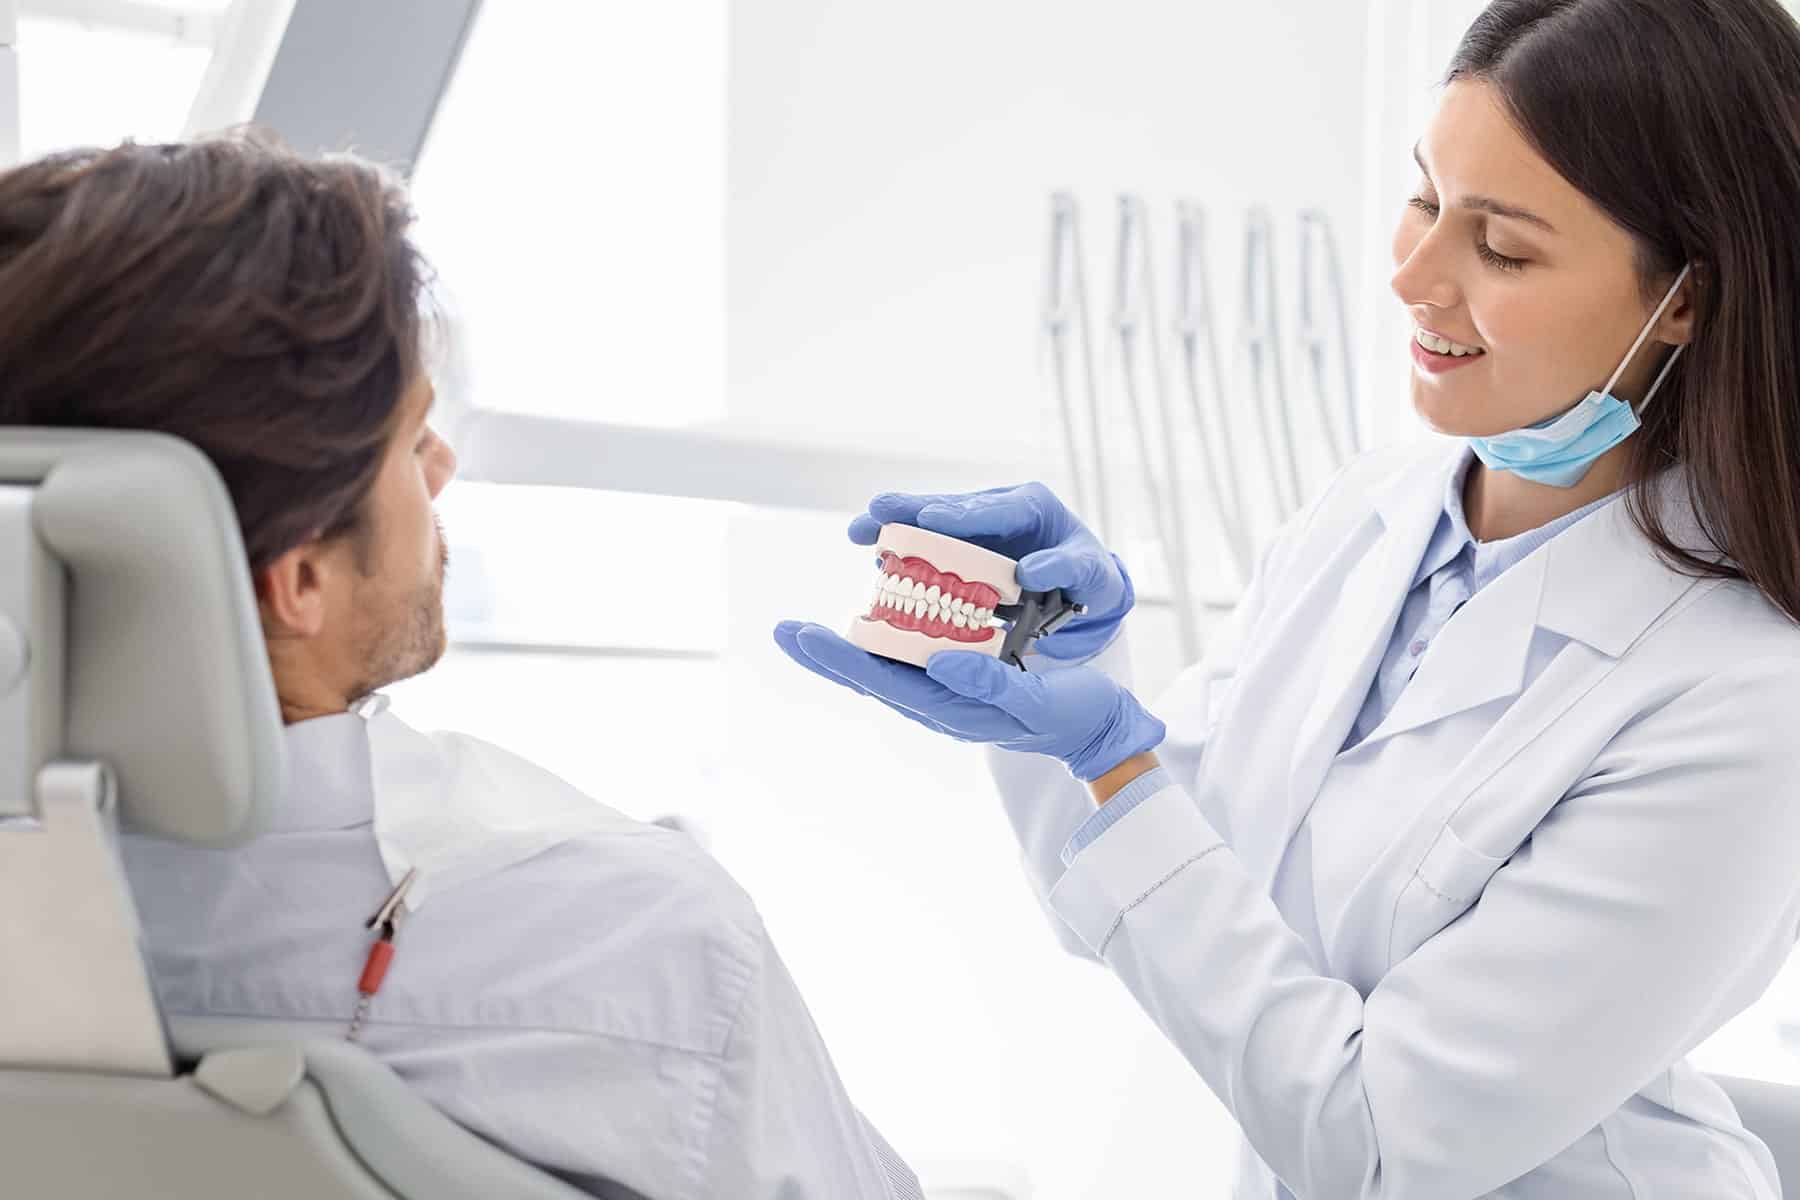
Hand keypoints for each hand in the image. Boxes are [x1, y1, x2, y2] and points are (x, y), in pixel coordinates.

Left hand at [771, 621, 1164, 780]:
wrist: (1097, 730)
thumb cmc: (1074, 714)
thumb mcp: (1040, 699)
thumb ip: (992, 685)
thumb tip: (939, 662)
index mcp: (954, 711)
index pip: (886, 682)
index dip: (842, 658)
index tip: (804, 635)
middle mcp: (940, 704)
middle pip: (871, 676)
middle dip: (826, 654)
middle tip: (782, 629)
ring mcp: (946, 694)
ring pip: (884, 669)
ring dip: (845, 649)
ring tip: (805, 629)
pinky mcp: (958, 681)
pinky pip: (909, 660)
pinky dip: (882, 639)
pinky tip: (866, 619)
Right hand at [847, 482, 1132, 660]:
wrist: (1083, 588)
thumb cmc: (1090, 577)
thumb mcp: (1089, 572)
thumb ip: (1065, 567)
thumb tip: (1030, 572)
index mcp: (1031, 506)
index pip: (995, 508)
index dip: (962, 513)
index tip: (933, 519)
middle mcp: (997, 509)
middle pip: (950, 507)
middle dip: (912, 509)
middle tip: (877, 511)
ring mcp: (975, 527)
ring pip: (931, 522)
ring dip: (896, 525)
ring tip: (859, 530)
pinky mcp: (962, 547)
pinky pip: (929, 546)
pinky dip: (904, 550)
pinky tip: (875, 560)